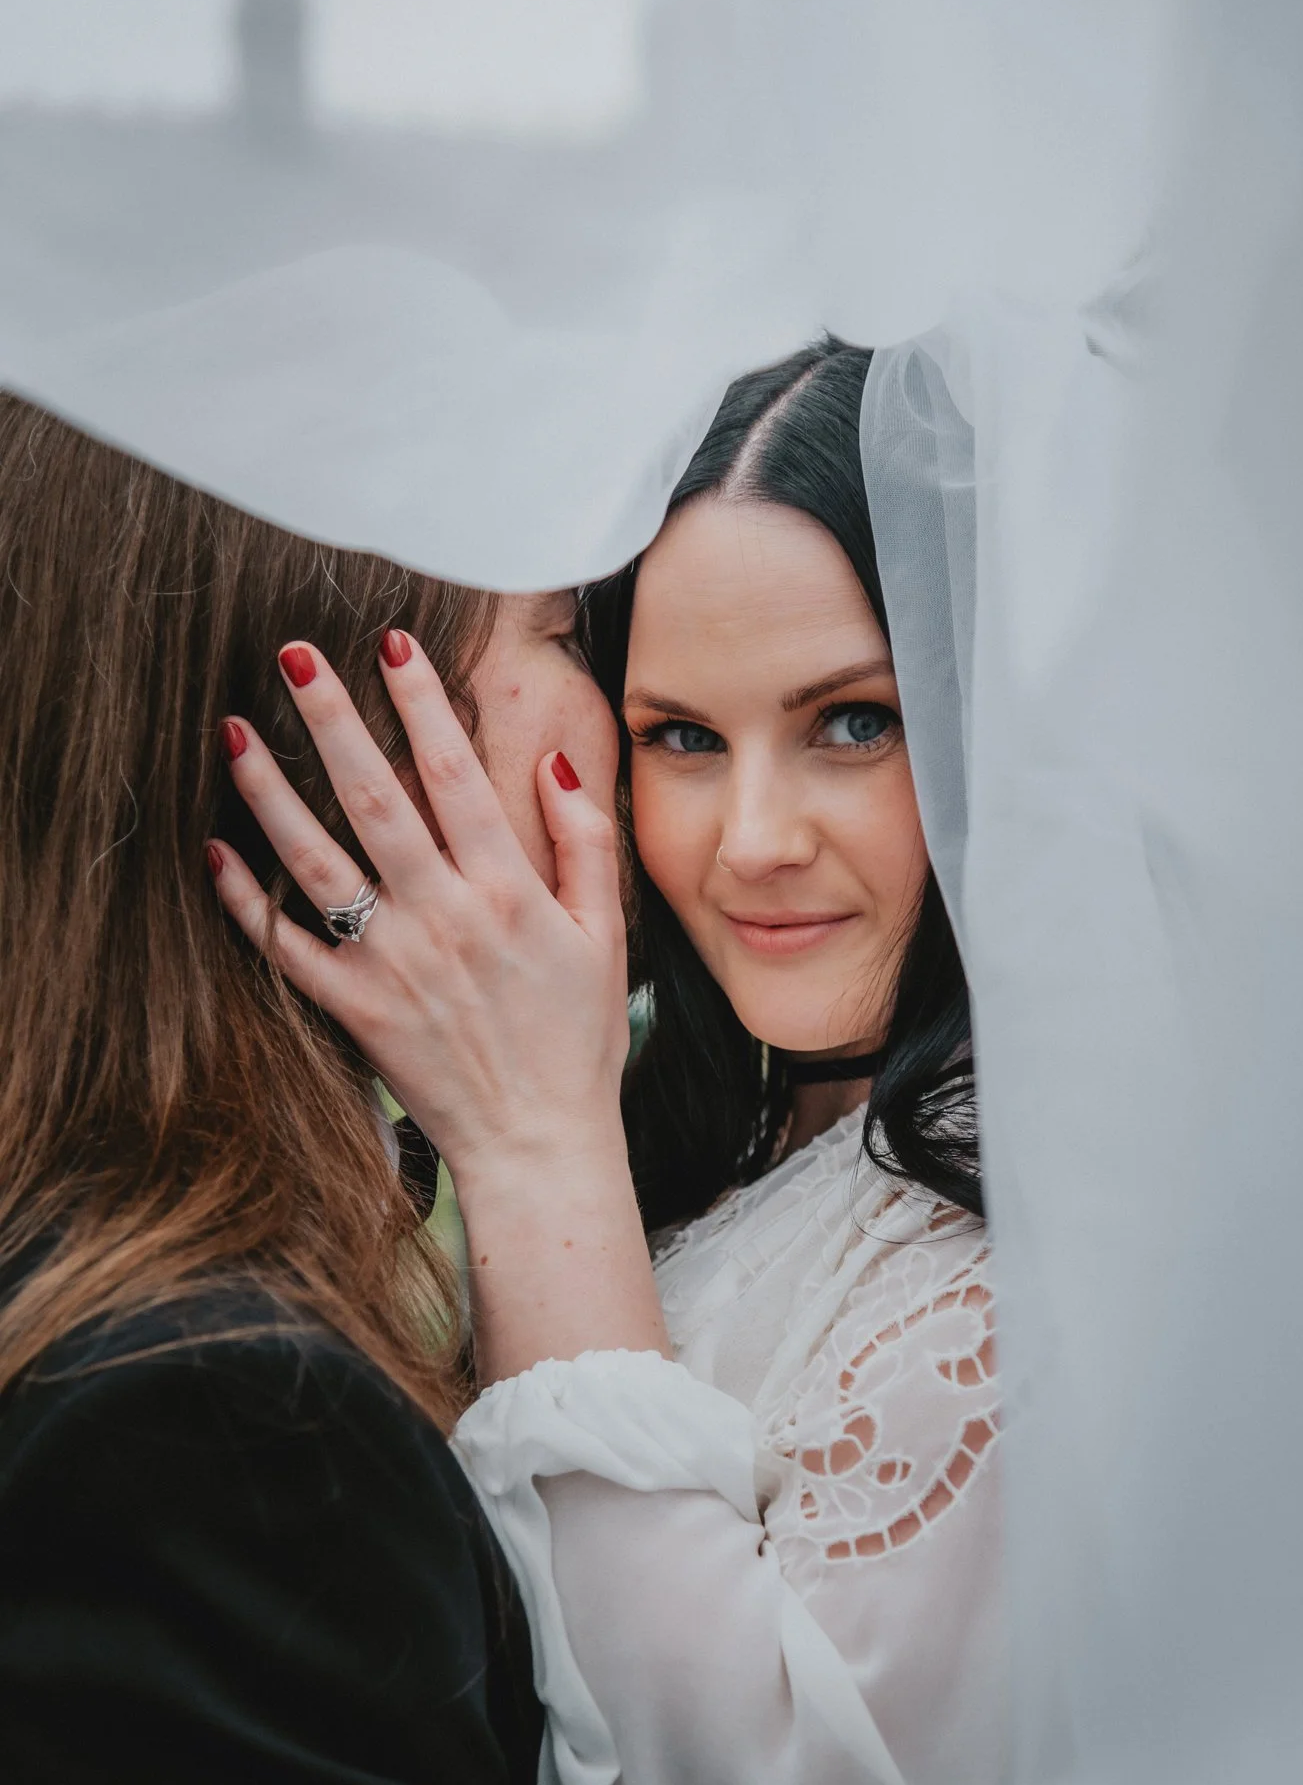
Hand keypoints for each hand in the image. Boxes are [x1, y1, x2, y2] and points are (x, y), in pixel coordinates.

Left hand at [211, 631, 627, 1180]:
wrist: (539, 1143)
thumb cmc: (578, 1038)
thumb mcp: (606, 934)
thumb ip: (582, 843)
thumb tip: (550, 763)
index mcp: (507, 891)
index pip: (455, 774)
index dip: (421, 701)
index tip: (391, 641)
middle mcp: (444, 918)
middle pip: (376, 799)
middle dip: (332, 720)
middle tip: (293, 656)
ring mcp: (392, 965)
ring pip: (317, 862)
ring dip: (271, 793)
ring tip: (235, 731)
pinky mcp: (355, 1011)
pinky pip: (288, 947)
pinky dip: (248, 900)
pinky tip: (215, 849)